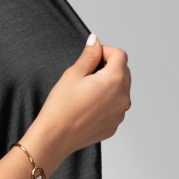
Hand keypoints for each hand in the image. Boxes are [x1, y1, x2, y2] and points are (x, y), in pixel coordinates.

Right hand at [0, 33, 130, 178]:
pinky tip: (86, 105)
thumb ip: (89, 55)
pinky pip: (115, 107)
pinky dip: (106, 102)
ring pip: (120, 90)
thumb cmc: (61, 106)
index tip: (91, 57)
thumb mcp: (73, 73)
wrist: (55, 137)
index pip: (120, 55)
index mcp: (114, 80)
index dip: (105, 51)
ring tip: (85, 91)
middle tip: (85, 73)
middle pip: (123, 71)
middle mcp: (123, 97)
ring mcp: (120, 113)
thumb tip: (96, 41)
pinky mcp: (114, 125)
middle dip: (108, 67)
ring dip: (108, 84)